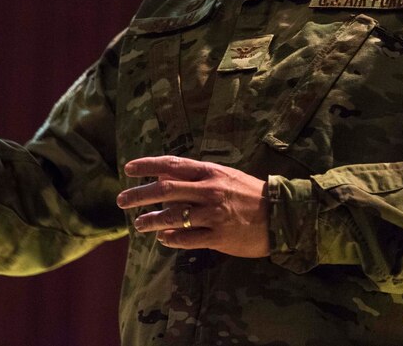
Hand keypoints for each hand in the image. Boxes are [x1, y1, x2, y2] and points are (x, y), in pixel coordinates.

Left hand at [117, 155, 268, 257]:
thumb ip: (196, 176)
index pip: (171, 164)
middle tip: (121, 200)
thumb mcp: (224, 176)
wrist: (281, 215)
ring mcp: (214, 214)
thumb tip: (164, 176)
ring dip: (151, 220)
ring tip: (138, 224)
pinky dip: (172, 238)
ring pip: (173, 216)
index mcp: (210, 172)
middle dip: (139, 195)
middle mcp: (209, 190)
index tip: (128, 169)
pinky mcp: (219, 236)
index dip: (147, 165)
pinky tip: (162, 238)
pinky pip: (188, 238)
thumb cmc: (249, 194)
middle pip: (165, 190)